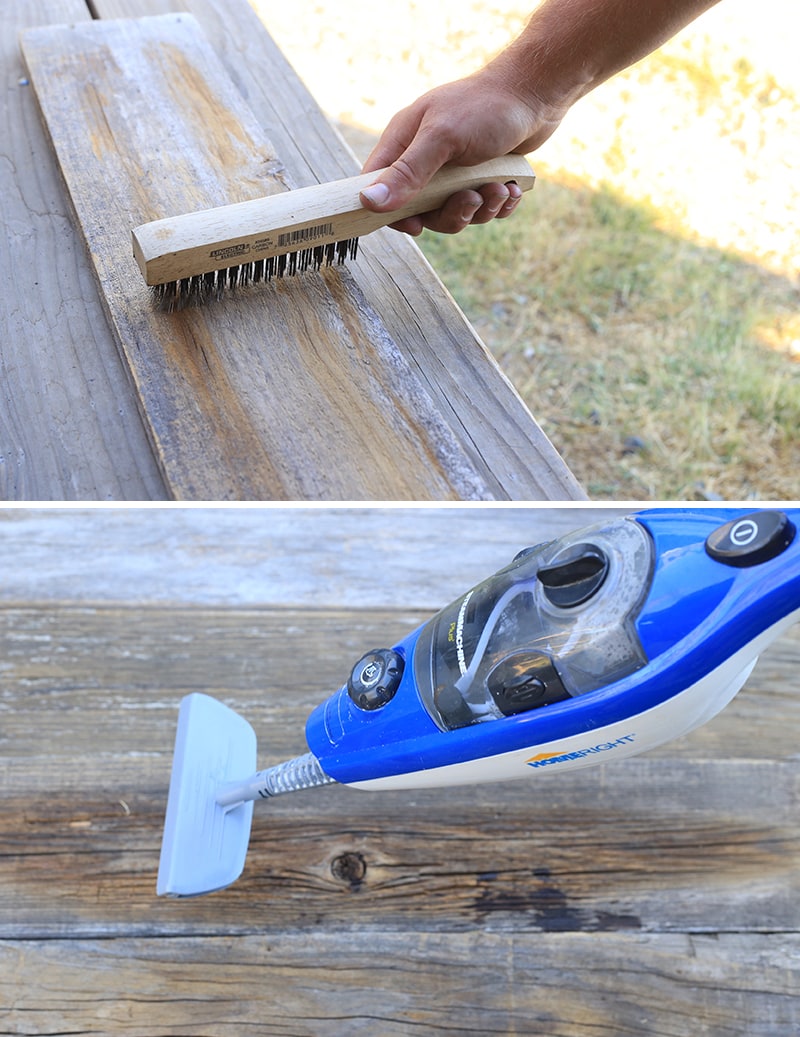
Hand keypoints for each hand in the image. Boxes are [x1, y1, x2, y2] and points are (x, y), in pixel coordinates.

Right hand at [359, 64, 566, 235]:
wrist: (536, 92)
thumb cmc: (485, 107)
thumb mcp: (441, 139)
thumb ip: (407, 172)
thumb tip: (368, 202)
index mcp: (405, 142)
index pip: (380, 187)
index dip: (392, 213)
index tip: (416, 225)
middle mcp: (426, 158)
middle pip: (422, 211)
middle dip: (451, 213)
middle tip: (472, 198)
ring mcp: (455, 170)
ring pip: (455, 213)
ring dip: (480, 209)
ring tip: (499, 188)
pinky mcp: (482, 177)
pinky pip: (482, 209)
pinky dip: (498, 205)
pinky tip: (511, 188)